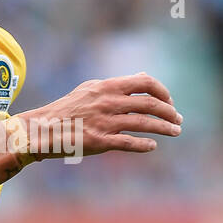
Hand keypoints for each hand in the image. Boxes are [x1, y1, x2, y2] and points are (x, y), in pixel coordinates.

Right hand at [16, 73, 181, 159]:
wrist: (44, 129)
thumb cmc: (68, 108)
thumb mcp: (91, 89)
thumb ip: (118, 84)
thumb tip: (143, 76)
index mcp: (107, 87)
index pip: (145, 82)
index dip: (163, 91)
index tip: (170, 101)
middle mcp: (108, 102)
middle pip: (150, 104)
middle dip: (169, 112)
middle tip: (178, 120)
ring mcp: (105, 122)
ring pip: (144, 124)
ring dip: (164, 128)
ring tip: (175, 132)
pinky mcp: (100, 141)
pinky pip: (129, 143)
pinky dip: (145, 145)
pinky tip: (153, 146)